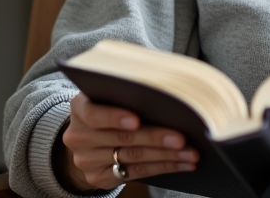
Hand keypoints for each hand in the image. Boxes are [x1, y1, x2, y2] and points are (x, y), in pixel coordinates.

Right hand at [59, 93, 198, 190]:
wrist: (87, 136)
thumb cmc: (109, 105)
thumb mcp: (109, 93)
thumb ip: (128, 91)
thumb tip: (167, 93)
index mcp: (80, 109)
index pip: (94, 115)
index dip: (115, 117)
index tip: (137, 119)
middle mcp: (79, 137)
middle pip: (122, 139)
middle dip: (155, 138)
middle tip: (182, 138)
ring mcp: (87, 160)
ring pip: (133, 158)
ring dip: (166, 156)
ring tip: (190, 153)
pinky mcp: (99, 178)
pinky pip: (136, 174)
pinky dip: (163, 168)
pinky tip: (181, 164)